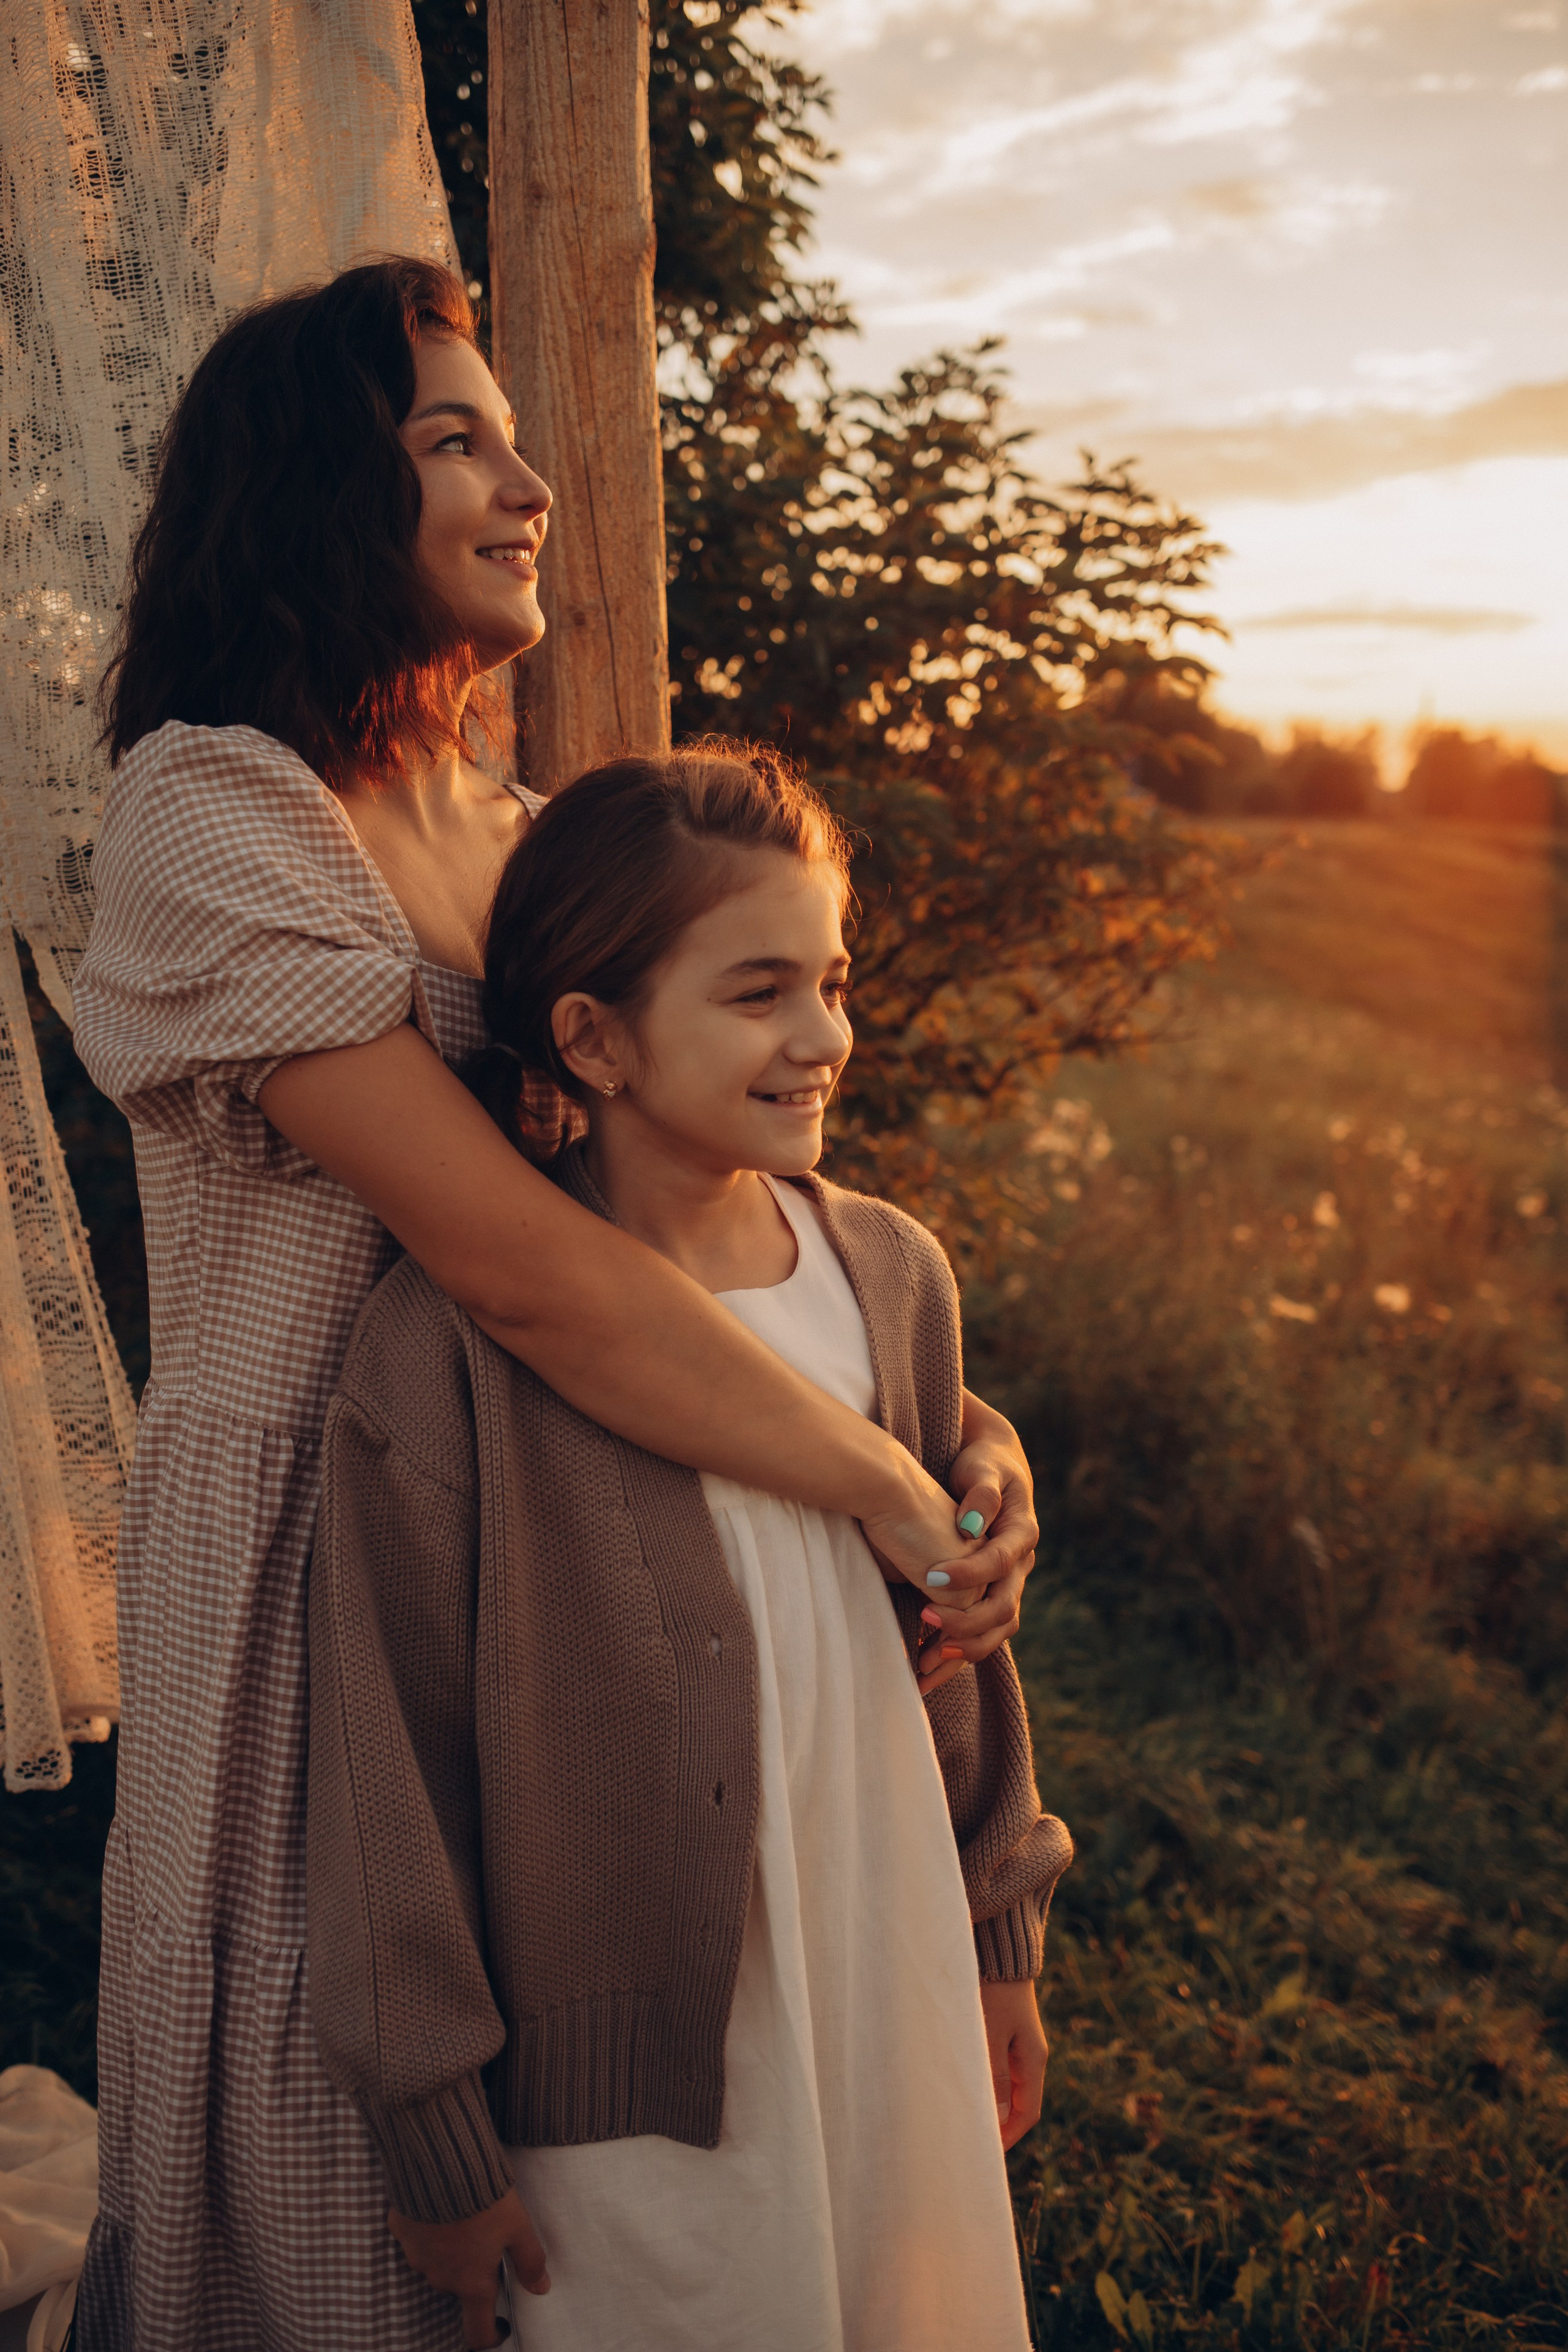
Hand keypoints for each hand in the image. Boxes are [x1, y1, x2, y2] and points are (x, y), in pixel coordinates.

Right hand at [389, 2188, 547, 2347]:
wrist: (440, 2162)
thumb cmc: (484, 2196)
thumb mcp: (518, 2226)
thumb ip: (530, 2260)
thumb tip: (541, 2287)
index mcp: (472, 2283)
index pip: (477, 2330)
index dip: (491, 2335)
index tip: (502, 2325)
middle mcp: (441, 2277)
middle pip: (460, 2286)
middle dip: (474, 2270)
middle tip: (489, 2237)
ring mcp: (417, 2255)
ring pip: (438, 2261)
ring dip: (451, 2247)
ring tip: (466, 2213)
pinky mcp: (401, 2230)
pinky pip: (418, 2235)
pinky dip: (430, 2225)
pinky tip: (442, 2202)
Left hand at [917, 1395, 1037, 1694]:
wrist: (990, 1471)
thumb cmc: (983, 1464)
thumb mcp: (985, 1468)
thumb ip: (982, 1491)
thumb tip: (972, 1523)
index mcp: (1022, 1534)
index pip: (1000, 1562)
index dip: (970, 1573)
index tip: (930, 1575)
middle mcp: (1020, 1567)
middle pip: (1003, 1609)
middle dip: (966, 1621)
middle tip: (923, 1618)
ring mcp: (1006, 1585)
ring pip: (995, 1631)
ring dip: (962, 1650)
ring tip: (923, 1663)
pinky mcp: (988, 1596)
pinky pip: (979, 1635)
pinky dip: (954, 1655)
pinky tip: (924, 1670)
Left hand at [980, 1977, 1048, 2150]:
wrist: (1001, 1946)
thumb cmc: (994, 1991)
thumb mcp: (991, 2035)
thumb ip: (995, 2076)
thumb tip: (997, 2118)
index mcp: (1034, 2060)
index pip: (1027, 2114)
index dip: (1008, 2137)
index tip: (985, 2154)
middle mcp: (1030, 2054)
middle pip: (1018, 2102)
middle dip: (998, 2124)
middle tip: (971, 2139)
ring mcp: (1018, 2040)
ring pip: (1006, 2084)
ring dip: (989, 2101)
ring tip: (963, 2115)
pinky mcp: (1005, 2027)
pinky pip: (998, 2065)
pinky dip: (985, 2080)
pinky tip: (964, 2082)